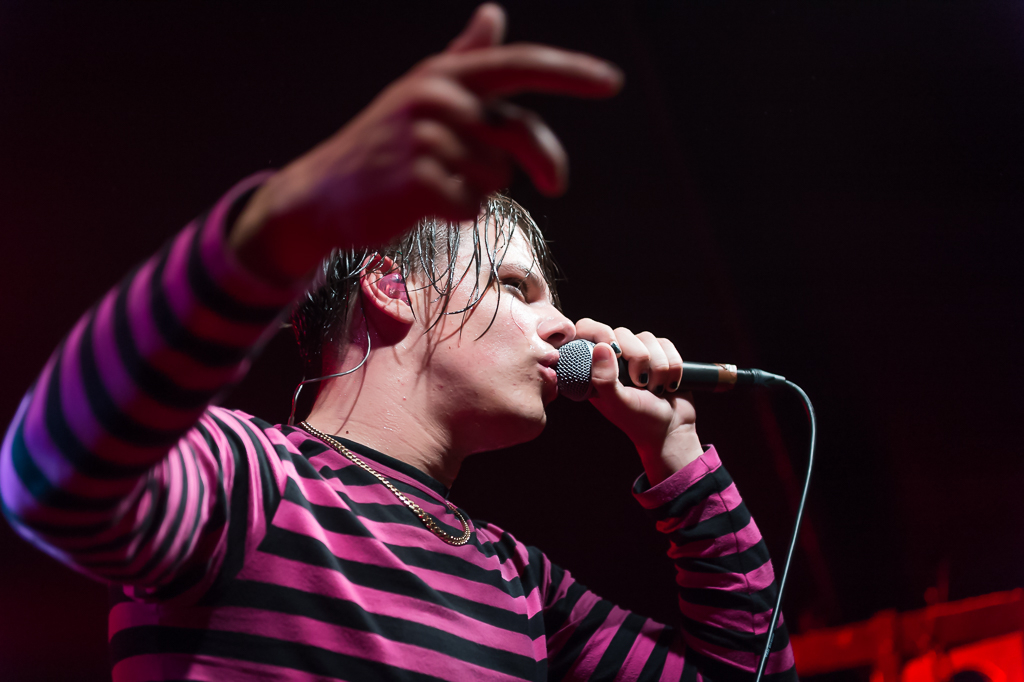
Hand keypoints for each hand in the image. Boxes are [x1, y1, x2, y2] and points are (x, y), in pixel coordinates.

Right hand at [231, 4, 622, 285]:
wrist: (323, 193)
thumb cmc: (383, 145)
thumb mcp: (421, 95)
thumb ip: (463, 59)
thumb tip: (493, 12)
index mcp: (443, 75)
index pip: (520, 64)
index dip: (570, 71)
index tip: (613, 82)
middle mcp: (437, 98)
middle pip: (520, 130)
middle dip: (546, 161)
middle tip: (558, 185)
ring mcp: (425, 139)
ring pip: (497, 176)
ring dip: (480, 189)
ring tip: (441, 184)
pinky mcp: (419, 181)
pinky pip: (471, 205)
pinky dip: (459, 213)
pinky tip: (426, 205)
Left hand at [574, 318, 704, 484]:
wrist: (672, 429)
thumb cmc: (640, 421)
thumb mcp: (617, 403)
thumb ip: (604, 379)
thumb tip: (601, 347)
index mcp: (595, 368)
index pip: (586, 330)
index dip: (599, 332)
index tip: (613, 348)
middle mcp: (614, 358)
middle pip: (623, 333)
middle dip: (637, 358)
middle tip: (638, 383)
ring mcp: (637, 355)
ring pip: (648, 338)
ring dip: (657, 367)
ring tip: (654, 389)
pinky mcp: (660, 354)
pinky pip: (666, 344)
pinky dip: (672, 366)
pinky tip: (668, 384)